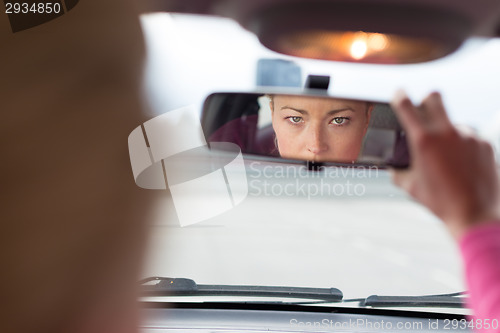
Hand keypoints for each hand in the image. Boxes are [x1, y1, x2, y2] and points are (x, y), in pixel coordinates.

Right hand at [390, 90, 499, 238]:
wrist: (475, 214)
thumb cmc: (440, 202)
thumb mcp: (411, 187)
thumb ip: (398, 172)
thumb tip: (394, 166)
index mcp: (423, 141)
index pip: (406, 106)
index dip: (400, 96)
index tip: (399, 94)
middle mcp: (447, 132)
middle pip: (434, 98)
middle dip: (426, 100)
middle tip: (423, 109)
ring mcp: (468, 136)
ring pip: (452, 122)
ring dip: (446, 132)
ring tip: (446, 157)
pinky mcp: (484, 144)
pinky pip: (469, 136)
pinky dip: (462, 145)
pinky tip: (461, 164)